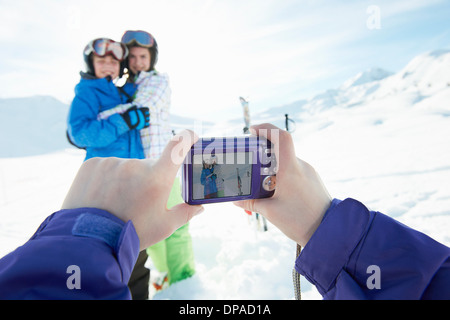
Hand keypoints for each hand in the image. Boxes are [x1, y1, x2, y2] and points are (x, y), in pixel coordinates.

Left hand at [61, 130, 202, 249]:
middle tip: (139, 201)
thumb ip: (185, 213)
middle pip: (149, 165)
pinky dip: (106, 179)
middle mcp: (135, 164)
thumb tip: (200, 207)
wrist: (88, 242)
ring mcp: (112, 162)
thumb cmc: (132, 234)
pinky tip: (102, 197)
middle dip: (149, 179)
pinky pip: (106, 167)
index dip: (187, 137)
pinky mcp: (92, 164)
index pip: (178, 145)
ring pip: (126, 167)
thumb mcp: (164, 226)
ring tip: (116, 203)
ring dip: (126, 180)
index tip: (191, 136)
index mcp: (157, 177)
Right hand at [121, 106, 149, 129]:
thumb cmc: (128, 115)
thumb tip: (135, 106)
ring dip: (146, 120)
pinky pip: (147, 125)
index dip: (145, 110)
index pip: (147, 109)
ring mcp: (144, 120)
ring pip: (148, 120)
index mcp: (142, 110)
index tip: (144, 111)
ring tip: (144, 120)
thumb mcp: (130, 109)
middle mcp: (144, 115)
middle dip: (146, 115)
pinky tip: (145, 124)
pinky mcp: (144, 125)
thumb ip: (134, 107)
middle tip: (144, 116)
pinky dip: (147, 125)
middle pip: (148, 114)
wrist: (127, 122)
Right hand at [234, 123, 331, 246]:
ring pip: (286, 164)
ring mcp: (309, 173)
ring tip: (260, 186)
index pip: (281, 137)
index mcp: (291, 169)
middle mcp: (302, 167)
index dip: (266, 129)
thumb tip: (236, 200)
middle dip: (262, 156)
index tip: (252, 130)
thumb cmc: (300, 221)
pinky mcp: (313, 181)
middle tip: (249, 165)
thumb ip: (251, 203)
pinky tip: (275, 193)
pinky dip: (281, 177)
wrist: (329, 233)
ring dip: (271, 170)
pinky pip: (294, 173)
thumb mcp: (270, 212)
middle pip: (280, 151)